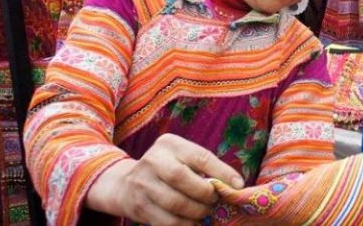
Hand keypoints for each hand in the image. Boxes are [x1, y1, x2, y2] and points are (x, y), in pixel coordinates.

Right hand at [86, 134, 244, 224]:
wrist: (125, 183)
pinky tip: (192, 222)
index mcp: (170, 144)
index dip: (221, 172)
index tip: (237, 185)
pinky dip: (184, 225)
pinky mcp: (138, 207)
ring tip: (204, 212)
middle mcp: (153, 160)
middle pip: (182, 179)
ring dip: (196, 212)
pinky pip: (166, 221)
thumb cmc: (166, 168)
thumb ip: (205, 166)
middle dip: (204, 193)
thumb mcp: (182, 157)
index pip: (200, 156)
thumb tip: (236, 184)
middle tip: (214, 200)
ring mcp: (142, 184)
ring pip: (175, 203)